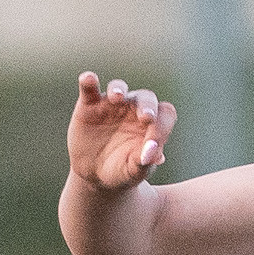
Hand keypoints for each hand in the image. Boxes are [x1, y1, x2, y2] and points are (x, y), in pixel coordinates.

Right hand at [66, 73, 173, 194]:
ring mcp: (112, 104)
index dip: (163, 128)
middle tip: (147, 118)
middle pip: (146, 98)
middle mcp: (135, 109)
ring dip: (119, 89)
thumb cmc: (122, 171)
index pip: (164, 116)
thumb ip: (144, 163)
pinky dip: (88, 81)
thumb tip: (153, 155)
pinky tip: (88, 78)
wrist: (94, 176)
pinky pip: (89, 88)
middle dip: (147, 106)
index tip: (153, 147)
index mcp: (152, 124)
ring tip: (117, 97)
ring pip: (119, 87)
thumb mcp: (134, 172)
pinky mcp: (88, 105)